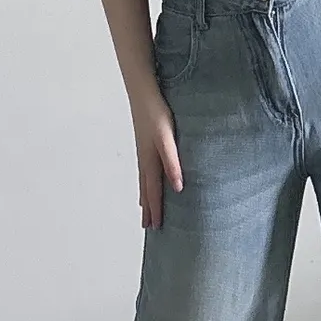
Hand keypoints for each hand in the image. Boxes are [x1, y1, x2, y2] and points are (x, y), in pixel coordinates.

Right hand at [131, 90, 182, 229]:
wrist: (143, 93)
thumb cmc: (156, 114)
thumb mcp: (167, 139)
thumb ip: (173, 162)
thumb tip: (178, 188)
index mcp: (150, 162)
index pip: (154, 192)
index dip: (156, 209)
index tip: (156, 227)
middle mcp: (144, 160)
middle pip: (146, 190)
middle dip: (148, 209)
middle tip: (148, 227)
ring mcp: (143, 153)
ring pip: (144, 182)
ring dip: (145, 197)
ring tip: (145, 211)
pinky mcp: (145, 145)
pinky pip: (144, 172)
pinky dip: (144, 183)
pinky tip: (147, 181)